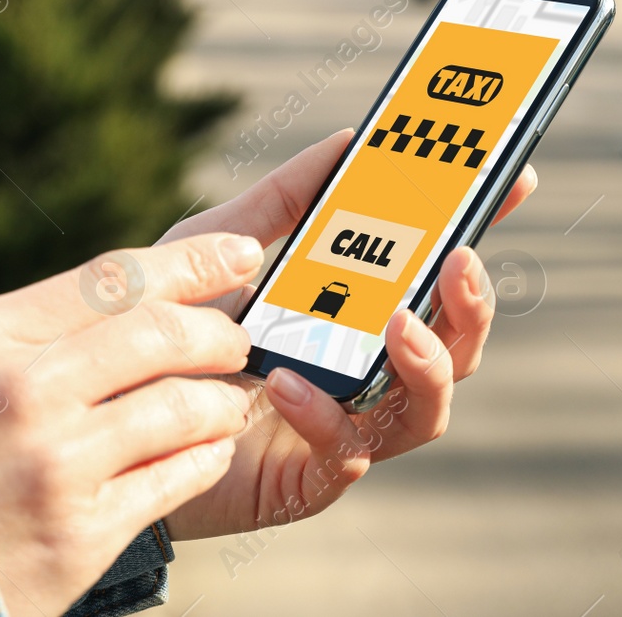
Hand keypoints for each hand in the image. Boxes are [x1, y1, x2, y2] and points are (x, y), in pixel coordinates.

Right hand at [0, 233, 264, 616]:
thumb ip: (30, 330)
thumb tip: (130, 298)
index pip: (115, 277)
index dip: (194, 264)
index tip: (242, 254)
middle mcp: (23, 391)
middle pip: (161, 336)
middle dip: (219, 336)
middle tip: (237, 343)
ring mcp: (54, 465)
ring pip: (183, 407)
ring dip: (222, 402)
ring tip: (229, 405)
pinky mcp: (78, 535)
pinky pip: (176, 478)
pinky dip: (204, 457)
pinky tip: (206, 452)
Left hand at [155, 130, 536, 540]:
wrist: (109, 412)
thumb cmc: (169, 328)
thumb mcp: (218, 245)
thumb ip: (281, 199)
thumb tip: (347, 141)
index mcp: (357, 312)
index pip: (438, 275)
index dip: (483, 228)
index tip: (512, 178)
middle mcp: (365, 371)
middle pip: (458, 345)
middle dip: (473, 304)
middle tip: (459, 261)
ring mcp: (345, 427)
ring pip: (427, 409)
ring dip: (425, 364)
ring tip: (396, 324)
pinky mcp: (307, 480)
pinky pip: (344, 456)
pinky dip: (325, 416)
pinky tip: (287, 384)